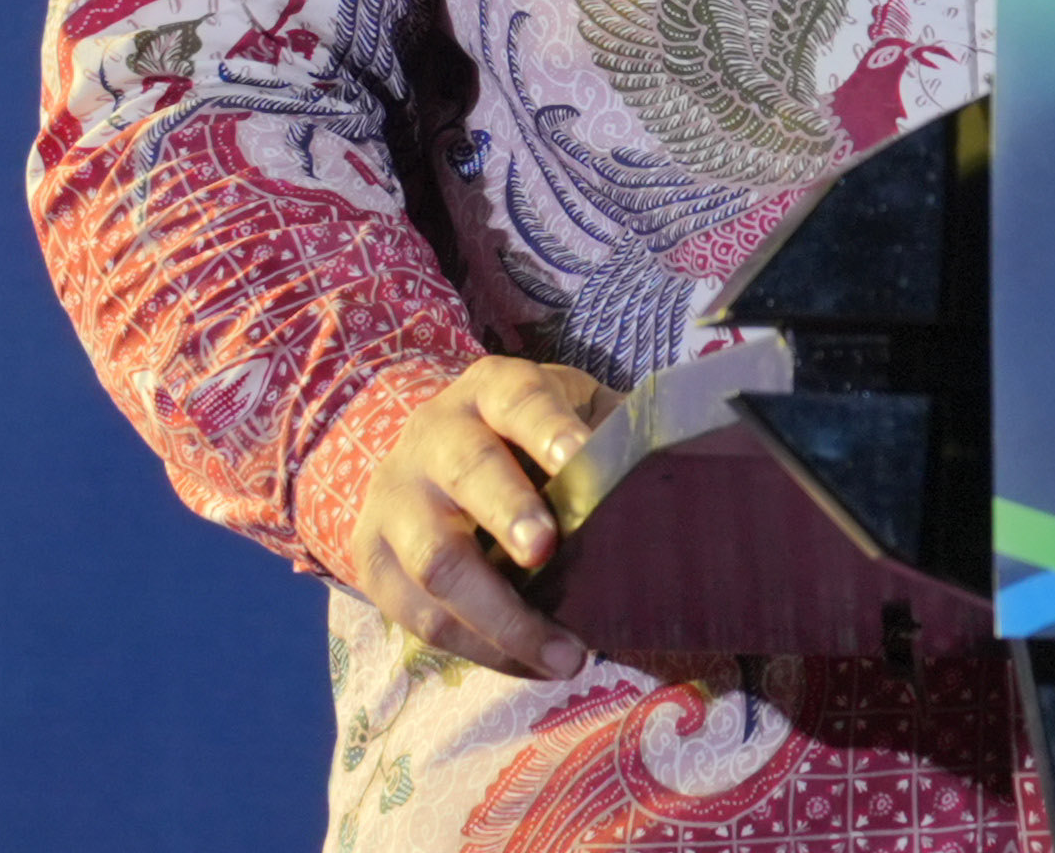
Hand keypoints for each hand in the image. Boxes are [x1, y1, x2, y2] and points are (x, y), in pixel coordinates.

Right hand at [346, 357, 612, 679]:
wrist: (417, 457)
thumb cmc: (518, 438)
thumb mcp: (562, 409)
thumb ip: (610, 427)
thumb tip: (679, 457)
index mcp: (489, 391)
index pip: (518, 400)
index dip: (547, 428)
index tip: (581, 457)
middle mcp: (434, 437)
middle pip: (467, 473)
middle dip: (508, 512)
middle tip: (547, 552)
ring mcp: (396, 501)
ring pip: (437, 561)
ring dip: (502, 615)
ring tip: (567, 654)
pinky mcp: (374, 564)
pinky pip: (422, 618)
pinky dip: (483, 650)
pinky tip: (533, 664)